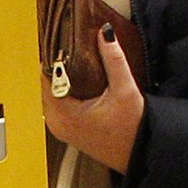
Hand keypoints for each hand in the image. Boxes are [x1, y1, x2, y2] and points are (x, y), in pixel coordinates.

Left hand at [40, 26, 144, 171]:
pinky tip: (79, 77)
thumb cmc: (133, 132)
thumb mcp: (124, 90)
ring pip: (53, 91)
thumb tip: (104, 33)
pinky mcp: (67, 128)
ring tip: (77, 56)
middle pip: (48, 82)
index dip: (56, 55)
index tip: (65, 38)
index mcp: (63, 114)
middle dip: (60, 63)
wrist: (141, 155)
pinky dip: (67, 88)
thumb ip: (113, 59)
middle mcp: (55, 123)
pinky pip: (59, 101)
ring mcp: (59, 127)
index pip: (46, 75)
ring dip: (63, 76)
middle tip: (73, 42)